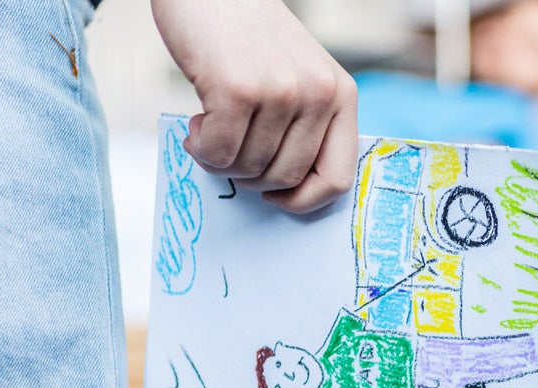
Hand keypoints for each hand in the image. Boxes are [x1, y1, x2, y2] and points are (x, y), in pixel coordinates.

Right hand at [151, 0, 357, 212]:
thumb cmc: (247, 37)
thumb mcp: (297, 75)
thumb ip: (304, 124)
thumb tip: (287, 190)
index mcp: (341, 95)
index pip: (338, 178)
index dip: (303, 200)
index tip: (275, 194)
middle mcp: (318, 94)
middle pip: (287, 179)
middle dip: (250, 178)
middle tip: (229, 149)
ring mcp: (281, 92)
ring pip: (250, 169)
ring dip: (220, 160)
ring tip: (210, 127)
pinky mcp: (239, 91)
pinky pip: (218, 154)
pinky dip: (199, 148)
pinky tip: (196, 123)